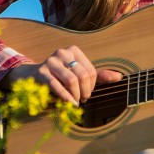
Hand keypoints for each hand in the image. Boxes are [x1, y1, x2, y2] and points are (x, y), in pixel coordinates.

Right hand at [2, 46, 123, 104]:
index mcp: (73, 50)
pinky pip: (57, 86)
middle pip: (82, 75)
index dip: (92, 85)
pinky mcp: (41, 72)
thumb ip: (99, 76)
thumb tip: (119, 76)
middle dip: (85, 91)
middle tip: (83, 99)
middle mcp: (62, 52)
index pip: (91, 71)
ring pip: (71, 80)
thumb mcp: (80, 75)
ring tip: (76, 101)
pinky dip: (66, 97)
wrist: (33, 77)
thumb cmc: (60, 77)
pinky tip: (70, 103)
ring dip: (76, 95)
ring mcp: (51, 61)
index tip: (87, 92)